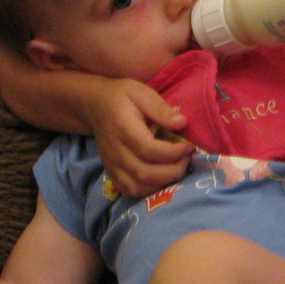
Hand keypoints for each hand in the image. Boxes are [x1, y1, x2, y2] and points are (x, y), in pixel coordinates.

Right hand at [87, 78, 192, 197]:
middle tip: (186, 158)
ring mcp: (112, 166)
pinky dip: (149, 190)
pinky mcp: (112, 174)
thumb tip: (182, 123)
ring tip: (177, 168)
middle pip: (145, 173)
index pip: (149, 150)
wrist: (95, 107)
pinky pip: (131, 191)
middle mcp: (115, 152)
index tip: (189, 146)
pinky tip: (162, 177)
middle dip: (173, 170)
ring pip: (138, 187)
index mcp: (123, 129)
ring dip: (163, 183)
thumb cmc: (121, 97)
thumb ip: (160, 108)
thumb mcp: (140, 92)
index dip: (173, 152)